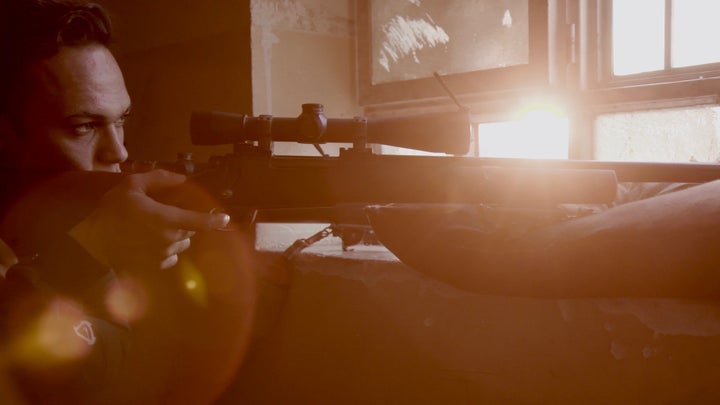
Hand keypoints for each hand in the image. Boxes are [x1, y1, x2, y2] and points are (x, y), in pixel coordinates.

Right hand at [69, 170, 229, 270]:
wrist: (90, 238)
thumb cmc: (111, 208)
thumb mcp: (132, 185)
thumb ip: (159, 180)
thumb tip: (181, 178)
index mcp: (165, 219)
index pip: (198, 221)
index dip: (214, 220)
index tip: (226, 219)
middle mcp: (167, 239)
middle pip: (189, 232)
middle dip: (184, 222)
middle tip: (165, 214)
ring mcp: (160, 255)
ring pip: (181, 245)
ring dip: (175, 236)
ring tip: (153, 228)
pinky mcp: (152, 266)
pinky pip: (170, 259)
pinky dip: (166, 251)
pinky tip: (150, 243)